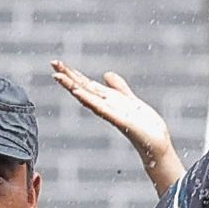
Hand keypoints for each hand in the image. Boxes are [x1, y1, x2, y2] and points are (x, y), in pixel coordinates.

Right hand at [51, 64, 182, 197]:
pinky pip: (102, 109)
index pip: (87, 84)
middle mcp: (106, 107)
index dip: (73, 74)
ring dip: (72, 87)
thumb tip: (106, 74)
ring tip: (58, 75)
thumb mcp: (130, 100)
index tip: (58, 63)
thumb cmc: (144, 126)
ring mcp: (111, 114)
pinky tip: (79, 93)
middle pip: (83, 88)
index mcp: (108, 100)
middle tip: (52, 63)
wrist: (156, 144)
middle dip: (68, 76)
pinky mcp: (120, 121)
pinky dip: (90, 101)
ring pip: (88, 98)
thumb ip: (119, 87)